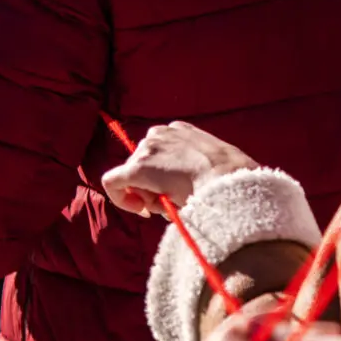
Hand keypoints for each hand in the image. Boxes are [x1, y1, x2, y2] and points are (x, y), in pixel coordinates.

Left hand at [101, 122, 259, 216]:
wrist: (227, 180)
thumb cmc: (226, 179)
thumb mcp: (210, 164)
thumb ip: (190, 168)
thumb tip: (176, 188)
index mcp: (179, 131)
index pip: (158, 153)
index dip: (159, 175)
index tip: (170, 190)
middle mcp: (159, 133)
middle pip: (143, 164)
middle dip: (152, 187)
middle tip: (173, 202)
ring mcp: (147, 149)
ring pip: (133, 176)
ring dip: (149, 195)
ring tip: (173, 202)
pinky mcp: (136, 168)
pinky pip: (113, 182)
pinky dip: (121, 198)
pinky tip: (140, 210)